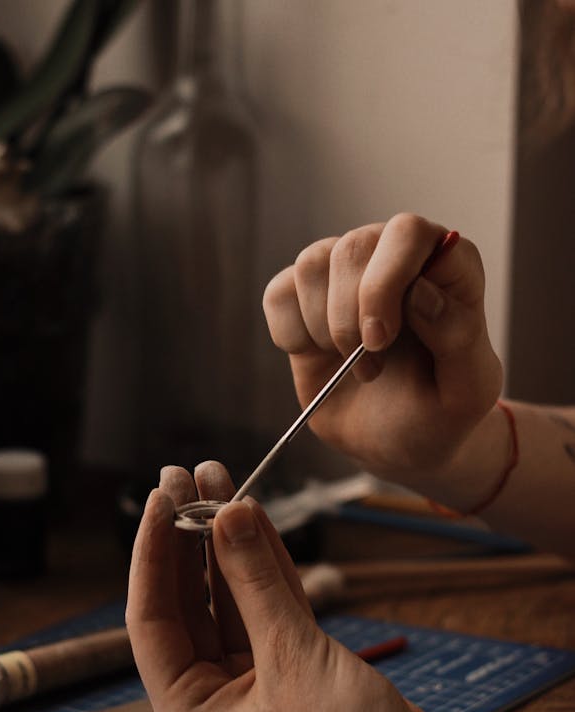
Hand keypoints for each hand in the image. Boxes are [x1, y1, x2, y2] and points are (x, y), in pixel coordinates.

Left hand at [126, 461, 463, 711]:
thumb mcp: (293, 656)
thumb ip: (255, 581)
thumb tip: (225, 513)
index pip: (150, 617)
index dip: (152, 552)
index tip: (160, 497)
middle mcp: (210, 695)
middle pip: (187, 601)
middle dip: (187, 536)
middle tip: (185, 476)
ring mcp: (251, 679)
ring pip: (228, 597)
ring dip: (226, 541)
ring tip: (218, 480)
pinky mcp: (291, 667)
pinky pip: (266, 604)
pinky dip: (263, 564)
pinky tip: (253, 517)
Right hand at [262, 213, 502, 480]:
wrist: (396, 443)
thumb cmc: (439, 412)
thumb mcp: (467, 389)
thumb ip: (458, 335)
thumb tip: (419, 291)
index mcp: (446, 265)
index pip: (408, 233)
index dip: (386, 282)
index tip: (380, 341)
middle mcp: (394, 256)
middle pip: (352, 247)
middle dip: (350, 318)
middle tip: (370, 367)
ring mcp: (345, 273)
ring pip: (312, 264)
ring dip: (325, 328)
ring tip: (353, 366)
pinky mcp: (303, 298)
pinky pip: (279, 294)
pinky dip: (291, 334)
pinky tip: (318, 357)